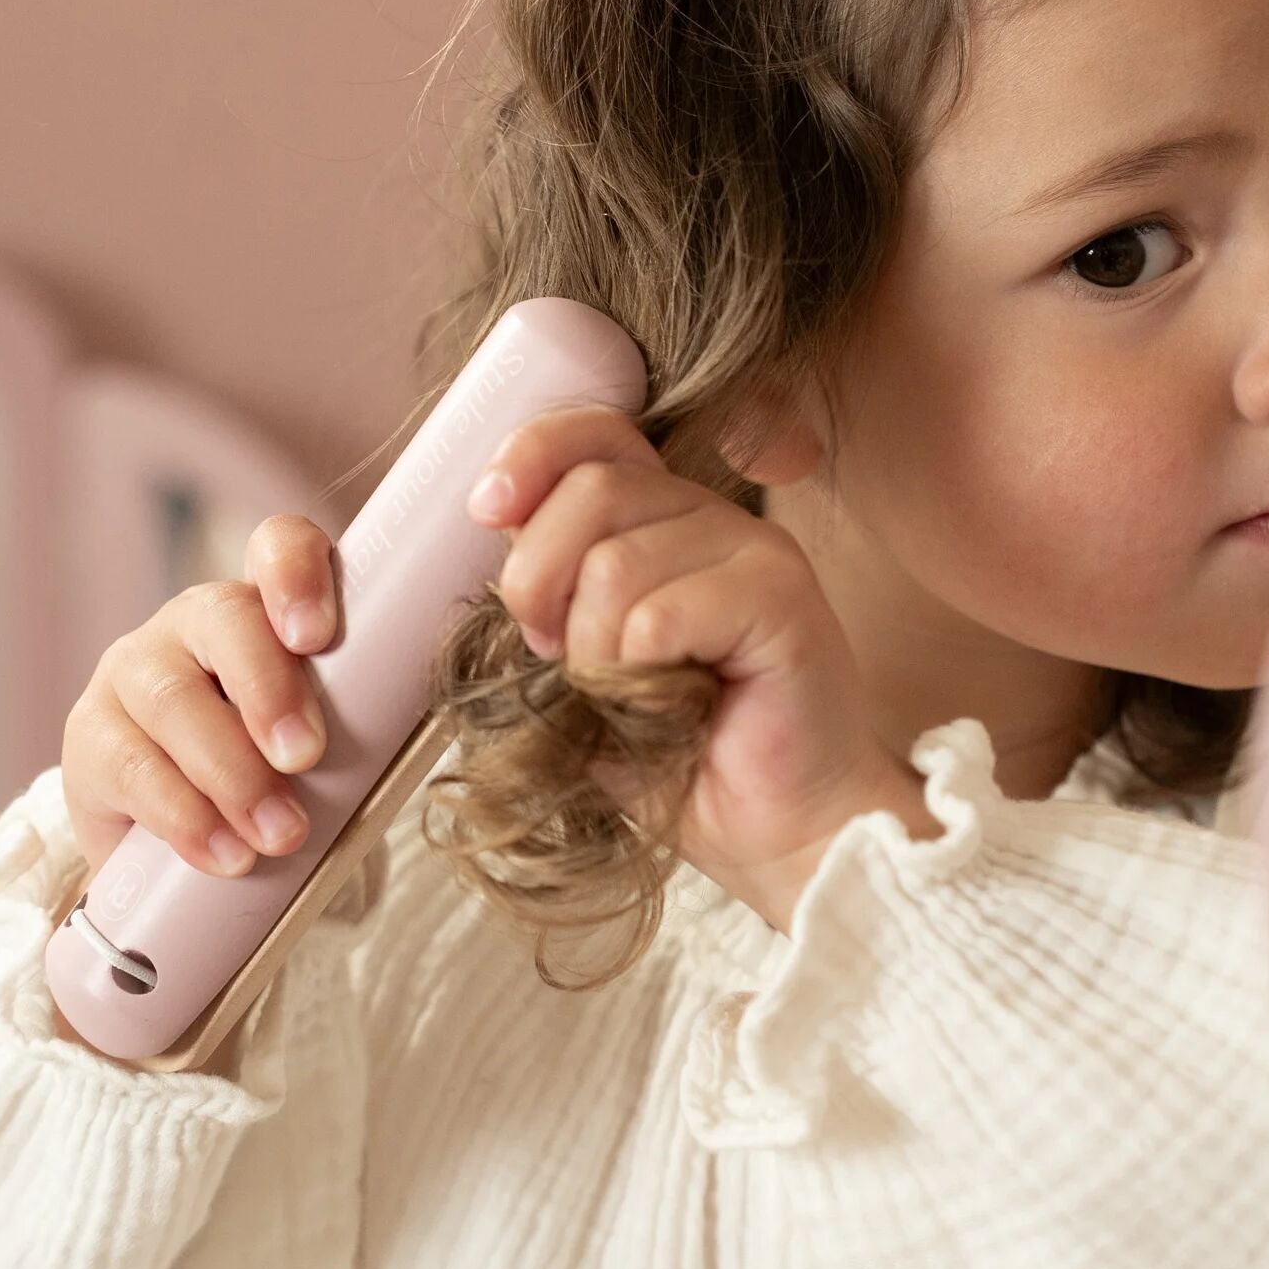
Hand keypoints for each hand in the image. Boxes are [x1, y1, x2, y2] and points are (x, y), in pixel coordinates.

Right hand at [59, 516, 341, 881]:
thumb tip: (405, 744)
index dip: (296, 574)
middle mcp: (194, 622)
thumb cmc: (284, 778)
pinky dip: (186, 817)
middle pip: (224, 620)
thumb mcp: (334, 743)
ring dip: (233, 773)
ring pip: (172, 700)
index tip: (317, 636)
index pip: (279, 546)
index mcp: (269, 606)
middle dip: (268, 690)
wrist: (194, 848)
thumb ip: (363, 724)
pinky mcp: (90, 737)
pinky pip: (131, 768)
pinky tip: (226, 855)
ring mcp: (133, 672)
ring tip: (280, 834)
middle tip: (306, 758)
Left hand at [468, 403, 935, 930]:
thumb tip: (493, 524)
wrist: (775, 836)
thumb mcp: (581, 668)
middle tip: (556, 659)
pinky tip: (671, 711)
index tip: (485, 509)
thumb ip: (546, 591)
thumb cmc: (680, 760)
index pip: (596, 433)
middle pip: (592, 489)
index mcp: (666, 519)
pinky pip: (661, 616)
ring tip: (629, 701)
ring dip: (593, 654)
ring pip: (615, 563)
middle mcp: (716, 519)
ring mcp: (758, 551)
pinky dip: (638, 680)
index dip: (532, 453)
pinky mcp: (783, 598)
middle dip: (538, 581)